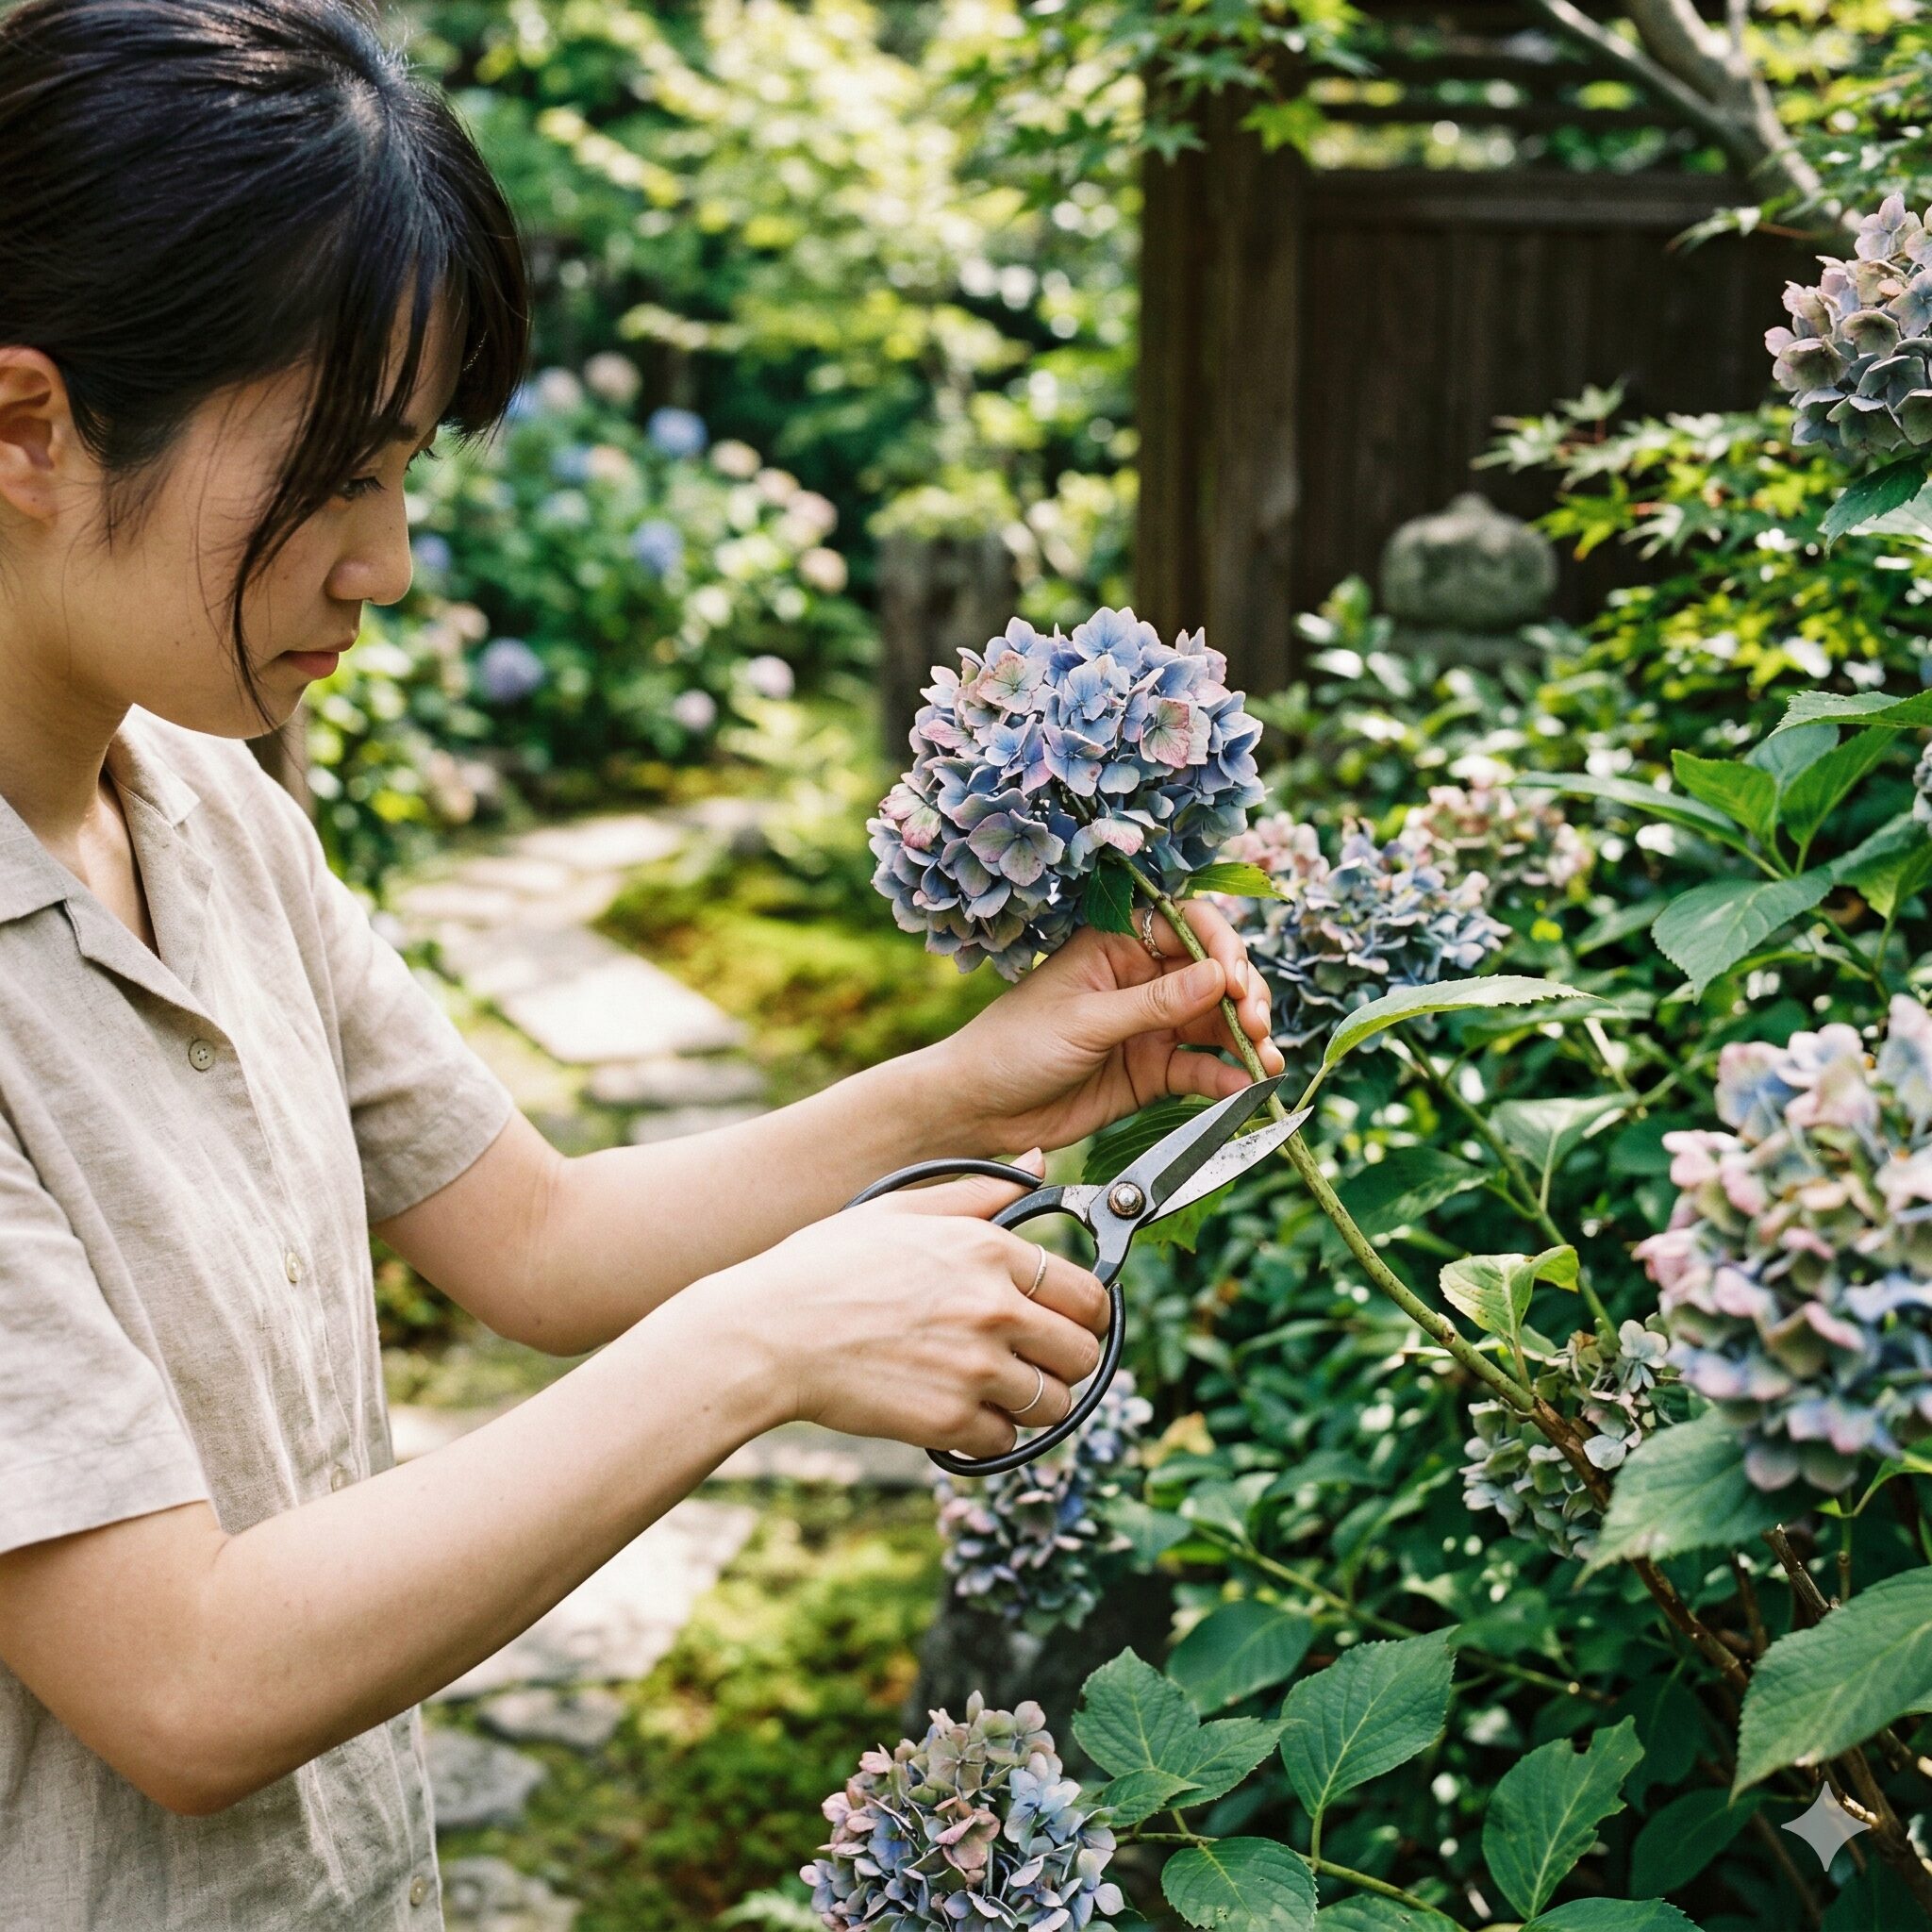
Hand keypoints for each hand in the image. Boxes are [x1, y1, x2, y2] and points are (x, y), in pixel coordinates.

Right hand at [706, 1159, 1111, 1463]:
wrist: (766, 1334)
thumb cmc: (825, 1267)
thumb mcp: (901, 1210)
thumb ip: (980, 1191)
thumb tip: (1039, 1161)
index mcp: (988, 1249)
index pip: (1086, 1292)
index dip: (1086, 1311)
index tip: (1070, 1320)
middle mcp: (993, 1307)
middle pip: (1083, 1352)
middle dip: (1066, 1360)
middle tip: (1036, 1360)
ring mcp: (974, 1368)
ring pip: (1056, 1403)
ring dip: (1035, 1402)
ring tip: (999, 1389)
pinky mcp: (948, 1419)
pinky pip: (1007, 1440)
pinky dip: (989, 1433)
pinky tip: (959, 1410)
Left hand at [935, 895, 1285, 1157]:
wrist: (979, 1109)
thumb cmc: (1013, 1047)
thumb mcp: (1084, 1020)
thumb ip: (1153, 1004)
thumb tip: (1219, 977)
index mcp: (1116, 946)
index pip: (1187, 927)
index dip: (1222, 946)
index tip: (1236, 978)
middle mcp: (1140, 980)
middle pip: (1213, 976)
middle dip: (1244, 996)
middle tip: (1255, 1024)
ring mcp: (1149, 1027)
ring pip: (1216, 1024)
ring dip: (1247, 1039)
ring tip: (1266, 1061)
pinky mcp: (1152, 1072)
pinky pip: (1200, 1068)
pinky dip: (1227, 1077)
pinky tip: (1245, 1088)